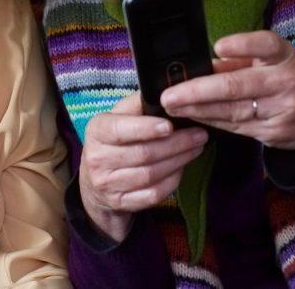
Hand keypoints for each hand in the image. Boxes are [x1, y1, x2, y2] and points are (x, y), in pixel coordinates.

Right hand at [79, 92, 208, 241]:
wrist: (95, 180)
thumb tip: (166, 91)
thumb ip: (138, 104)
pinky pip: (152, 194)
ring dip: (179, 161)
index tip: (170, 125)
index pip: (121, 129)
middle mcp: (97, 159)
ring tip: (196, 148)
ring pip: (150, 175)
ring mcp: (107, 184)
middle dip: (176, 144)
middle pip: (143, 153)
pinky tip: (182, 168)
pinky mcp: (120, 202)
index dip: (146, 128)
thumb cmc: (114, 139)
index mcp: (97, 131)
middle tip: (199, 135)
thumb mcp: (118, 116)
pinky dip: (171, 181)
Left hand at [161, 31, 294, 154]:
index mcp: (284, 56)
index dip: (242, 45)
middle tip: (169, 95)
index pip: (266, 45)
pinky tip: (191, 116)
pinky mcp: (274, 132)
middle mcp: (286, 81)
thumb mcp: (268, 61)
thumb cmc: (284, 79)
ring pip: (231, 110)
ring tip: (172, 106)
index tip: (218, 47)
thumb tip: (196, 65)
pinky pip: (235, 127)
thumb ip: (236, 62)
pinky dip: (210, 121)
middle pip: (237, 86)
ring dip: (197, 109)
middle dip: (198, 91)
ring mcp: (282, 110)